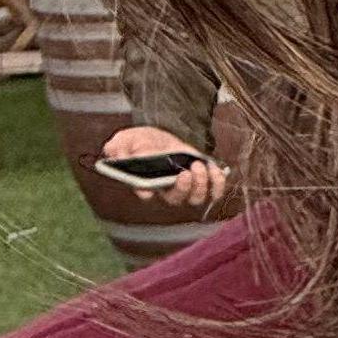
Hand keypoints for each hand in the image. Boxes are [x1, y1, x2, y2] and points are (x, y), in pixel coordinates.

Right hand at [99, 124, 226, 209]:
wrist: (155, 139)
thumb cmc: (136, 142)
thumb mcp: (124, 140)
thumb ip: (120, 149)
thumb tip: (123, 158)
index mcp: (143, 182)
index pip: (144, 191)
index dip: (146, 192)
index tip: (148, 189)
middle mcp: (164, 189)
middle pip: (175, 199)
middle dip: (183, 188)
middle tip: (184, 172)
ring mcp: (184, 186)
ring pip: (196, 198)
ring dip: (201, 184)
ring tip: (198, 165)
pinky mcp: (200, 179)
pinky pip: (213, 190)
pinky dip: (217, 182)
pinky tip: (213, 169)